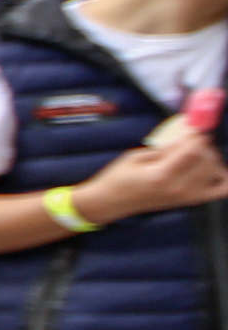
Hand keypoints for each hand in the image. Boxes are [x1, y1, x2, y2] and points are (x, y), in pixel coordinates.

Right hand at [76, 132, 227, 223]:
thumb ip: (164, 148)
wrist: (112, 202)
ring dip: (211, 157)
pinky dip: (223, 177)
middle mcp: (178, 187)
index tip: (194, 127)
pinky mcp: (191, 200)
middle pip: (207, 159)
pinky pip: (221, 190)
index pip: (192, 151)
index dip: (196, 135)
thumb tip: (187, 136)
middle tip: (192, 139)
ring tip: (197, 152)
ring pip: (216, 170)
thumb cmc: (119, 178)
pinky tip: (214, 168)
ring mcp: (187, 196)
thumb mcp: (136, 156)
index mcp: (161, 175)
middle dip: (203, 145)